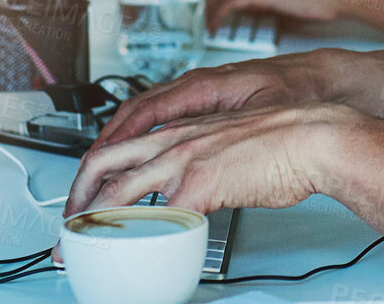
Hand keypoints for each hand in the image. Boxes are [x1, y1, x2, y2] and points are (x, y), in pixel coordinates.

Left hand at [65, 102, 365, 215]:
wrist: (314, 136)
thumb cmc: (285, 145)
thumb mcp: (230, 147)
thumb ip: (205, 165)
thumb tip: (194, 196)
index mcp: (183, 131)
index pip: (121, 148)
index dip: (95, 175)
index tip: (87, 199)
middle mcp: (176, 142)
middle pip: (103, 163)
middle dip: (78, 198)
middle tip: (69, 226)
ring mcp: (185, 161)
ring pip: (119, 189)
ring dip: (97, 219)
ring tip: (87, 242)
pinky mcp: (201, 184)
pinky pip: (160, 217)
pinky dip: (144, 237)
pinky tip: (139, 252)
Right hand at [91, 53, 330, 147]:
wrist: (325, 82)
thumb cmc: (298, 91)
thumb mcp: (262, 115)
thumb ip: (229, 136)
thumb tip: (198, 167)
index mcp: (205, 85)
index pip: (146, 109)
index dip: (116, 136)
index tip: (98, 158)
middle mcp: (197, 85)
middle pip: (136, 112)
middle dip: (107, 141)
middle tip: (87, 174)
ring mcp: (201, 93)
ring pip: (147, 114)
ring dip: (122, 139)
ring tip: (102, 169)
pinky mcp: (209, 104)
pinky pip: (164, 117)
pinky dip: (144, 135)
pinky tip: (140, 155)